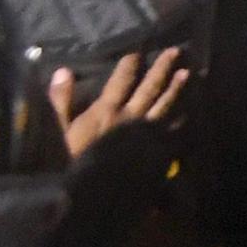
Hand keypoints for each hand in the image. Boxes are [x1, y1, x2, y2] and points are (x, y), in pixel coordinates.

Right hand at [49, 47, 188, 156]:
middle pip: (149, 89)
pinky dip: (180, 122)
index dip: (130, 65)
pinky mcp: (154, 152)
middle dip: (161, 69)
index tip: (138, 52)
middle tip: (175, 51)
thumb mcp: (58, 130)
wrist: (91, 195)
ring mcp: (145, 135)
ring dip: (175, 89)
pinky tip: (189, 113)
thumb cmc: (71, 162)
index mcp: (106, 111)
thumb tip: (63, 70)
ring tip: (187, 73)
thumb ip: (60, 100)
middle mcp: (129, 118)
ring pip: (164, 107)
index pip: (121, 81)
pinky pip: (171, 133)